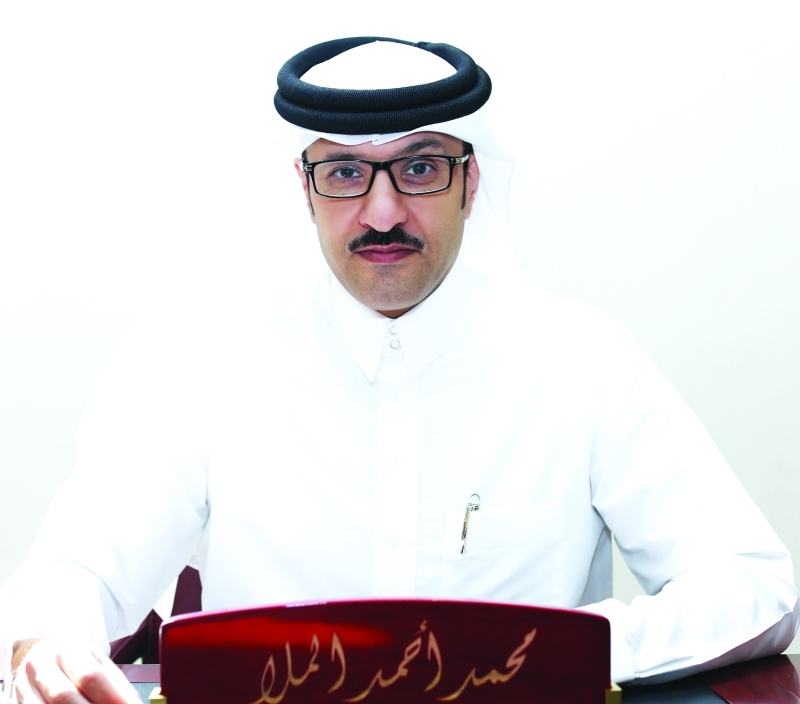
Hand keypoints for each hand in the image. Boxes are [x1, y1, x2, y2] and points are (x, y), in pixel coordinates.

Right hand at [12, 638, 141, 702]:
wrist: (42, 652)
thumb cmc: (76, 660)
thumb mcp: (97, 662)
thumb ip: (115, 684)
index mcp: (69, 649)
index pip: (90, 676)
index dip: (110, 697)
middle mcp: (43, 663)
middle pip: (64, 696)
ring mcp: (25, 683)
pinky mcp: (18, 698)